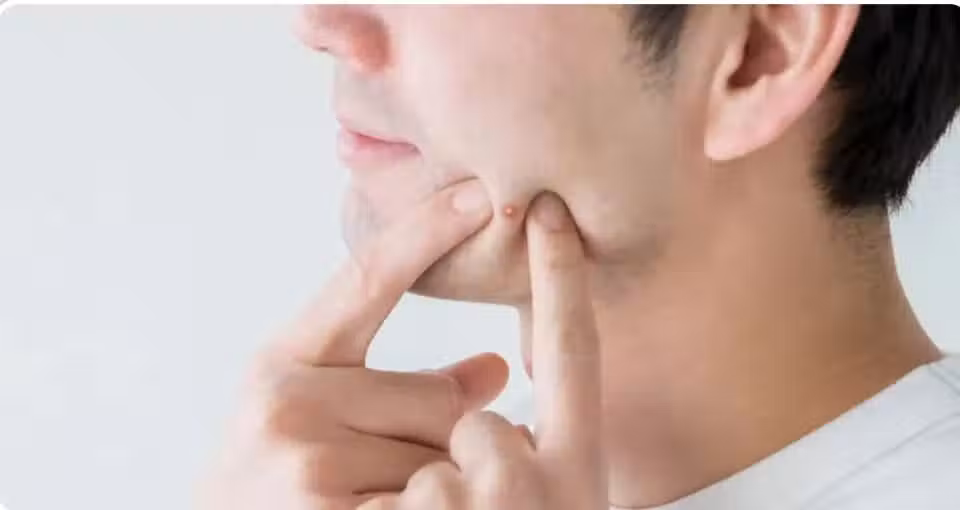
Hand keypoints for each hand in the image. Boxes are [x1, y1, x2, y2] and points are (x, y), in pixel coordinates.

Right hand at [196, 180, 509, 509]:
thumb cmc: (273, 483)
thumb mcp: (316, 418)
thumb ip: (404, 390)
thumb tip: (497, 367)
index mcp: (282, 361)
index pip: (367, 280)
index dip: (428, 233)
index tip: (480, 192)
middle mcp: (287, 402)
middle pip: (440, 400)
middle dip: (444, 439)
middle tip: (393, 470)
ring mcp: (308, 464)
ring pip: (445, 459)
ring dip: (437, 484)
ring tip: (383, 498)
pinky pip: (434, 497)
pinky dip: (434, 508)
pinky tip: (392, 508)